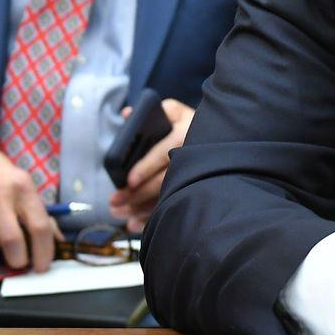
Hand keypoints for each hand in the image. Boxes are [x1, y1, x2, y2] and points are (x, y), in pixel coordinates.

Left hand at [108, 97, 194, 231]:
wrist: (220, 136)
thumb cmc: (189, 123)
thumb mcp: (174, 111)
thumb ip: (152, 111)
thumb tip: (126, 114)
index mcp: (184, 133)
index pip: (162, 153)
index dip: (145, 168)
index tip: (130, 181)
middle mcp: (191, 156)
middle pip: (162, 180)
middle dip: (137, 194)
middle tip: (114, 203)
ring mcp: (194, 175)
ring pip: (166, 196)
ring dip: (141, 209)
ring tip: (119, 214)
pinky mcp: (193, 189)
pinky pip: (172, 205)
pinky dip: (152, 217)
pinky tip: (135, 224)